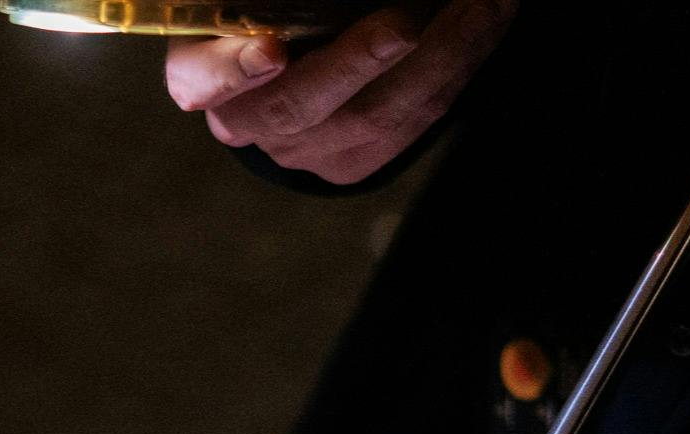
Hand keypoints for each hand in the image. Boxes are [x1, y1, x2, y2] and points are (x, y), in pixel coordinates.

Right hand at [165, 0, 515, 183]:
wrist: (286, 63)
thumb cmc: (263, 15)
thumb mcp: (253, 7)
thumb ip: (269, 2)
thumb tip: (301, 20)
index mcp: (201, 74)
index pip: (203, 78)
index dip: (234, 72)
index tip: (271, 53)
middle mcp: (247, 121)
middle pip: (298, 106)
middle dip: (358, 62)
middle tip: (406, 24)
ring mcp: (306, 150)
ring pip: (375, 117)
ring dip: (441, 55)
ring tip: (485, 2)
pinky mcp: (356, 162)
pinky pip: (416, 121)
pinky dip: (462, 64)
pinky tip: (489, 20)